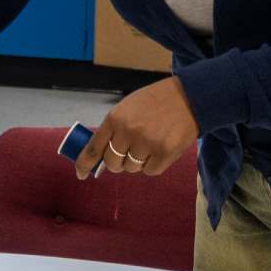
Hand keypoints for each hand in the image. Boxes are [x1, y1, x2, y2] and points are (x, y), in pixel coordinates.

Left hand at [76, 77, 199, 179]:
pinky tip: (160, 149)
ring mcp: (147, 143)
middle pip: (112, 163)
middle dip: (117, 162)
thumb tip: (100, 156)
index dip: (85, 164)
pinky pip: (150, 171)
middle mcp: (128, 131)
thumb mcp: (127, 107)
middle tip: (128, 153)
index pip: (94, 148)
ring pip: (131, 168)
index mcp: (115, 118)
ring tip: (148, 145)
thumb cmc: (155, 102)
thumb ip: (113, 129)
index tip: (81, 174)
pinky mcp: (165, 153)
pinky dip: (153, 165)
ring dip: (136, 162)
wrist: (190, 96)